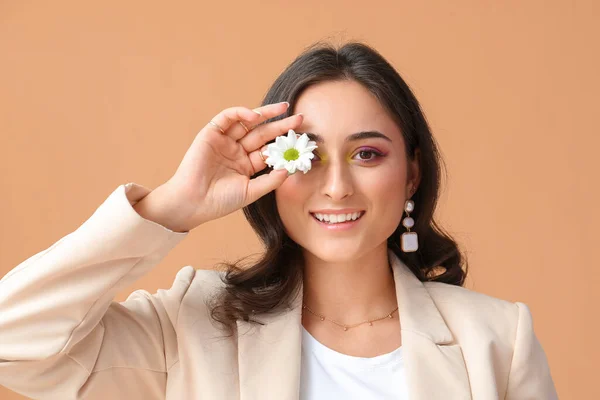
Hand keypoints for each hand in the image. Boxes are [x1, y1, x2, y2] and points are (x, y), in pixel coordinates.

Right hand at [135, 102, 301, 231]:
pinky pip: (227, 118)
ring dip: (265, 114)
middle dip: (281, 125)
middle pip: (263, 134)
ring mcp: (225, 141)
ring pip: (248, 122)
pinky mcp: (211, 133)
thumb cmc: (220, 201)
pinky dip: (240, 113)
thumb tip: (289, 169)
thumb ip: (270, 180)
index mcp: (247, 165)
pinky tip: (255, 116)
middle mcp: (237, 150)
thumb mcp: (251, 192)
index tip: (301, 139)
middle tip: (300, 117)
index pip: (269, 150)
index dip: (284, 144)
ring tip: (283, 108)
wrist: (193, 202)